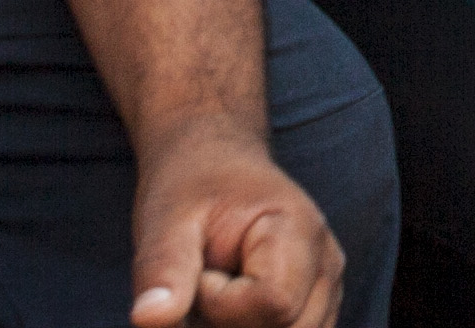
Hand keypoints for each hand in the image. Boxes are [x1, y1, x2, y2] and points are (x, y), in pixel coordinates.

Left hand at [128, 127, 346, 327]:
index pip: (273, 304)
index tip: (200, 270)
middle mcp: (327, 262)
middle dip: (232, 323)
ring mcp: (327, 287)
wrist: (212, 163)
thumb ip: (162, 271)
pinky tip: (234, 307)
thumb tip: (146, 320)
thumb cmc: (191, 186)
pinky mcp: (317, 305)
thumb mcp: (165, 221)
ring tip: (220, 293)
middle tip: (206, 282)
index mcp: (298, 229)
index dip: (220, 304)